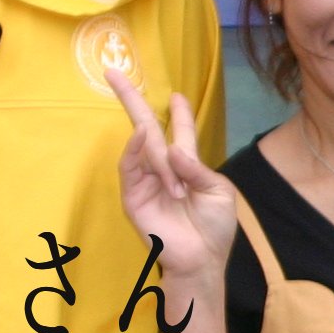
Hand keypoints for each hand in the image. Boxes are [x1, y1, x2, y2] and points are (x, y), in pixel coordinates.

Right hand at [106, 68, 236, 288]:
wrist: (202, 260)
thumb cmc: (215, 228)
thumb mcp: (218, 192)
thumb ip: (197, 169)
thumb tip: (173, 150)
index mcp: (188, 165)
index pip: (180, 130)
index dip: (179, 112)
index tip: (177, 94)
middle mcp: (164, 167)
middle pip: (145, 125)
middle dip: (131, 98)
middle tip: (115, 72)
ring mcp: (146, 179)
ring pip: (143, 146)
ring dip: (158, 152)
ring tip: (176, 181)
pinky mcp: (133, 195)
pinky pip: (130, 167)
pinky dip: (134, 149)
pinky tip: (141, 134)